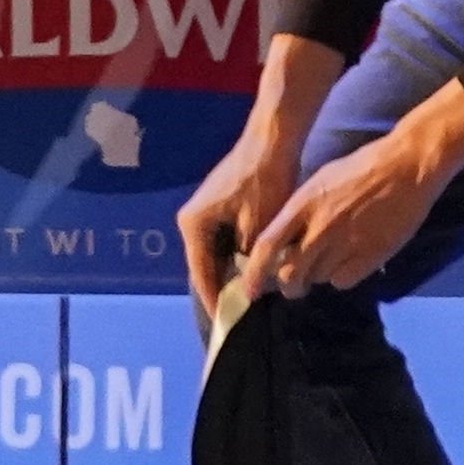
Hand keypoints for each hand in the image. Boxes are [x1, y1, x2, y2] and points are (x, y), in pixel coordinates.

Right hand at [179, 38, 349, 312]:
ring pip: (216, 251)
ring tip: (248, 296)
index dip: (215, 299)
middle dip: (223, 286)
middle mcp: (191, 219)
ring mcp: (203, 210)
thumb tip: (250, 286)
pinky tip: (253, 268)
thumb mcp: (258, 227)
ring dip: (231, 270)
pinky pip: (223, 238)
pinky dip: (236, 253)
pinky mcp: (218, 205)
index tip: (227, 325)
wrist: (272, 139)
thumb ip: (250, 260)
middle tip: (240, 314)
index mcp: (194, 224)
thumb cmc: (264, 180)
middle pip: (205, 263)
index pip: (201, 273)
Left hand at [255, 81, 463, 298]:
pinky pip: (343, 281)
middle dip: (286, 286)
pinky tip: (348, 263)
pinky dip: (341, 278)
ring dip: (316, 278)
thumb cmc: (360, 168)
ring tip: (326, 264)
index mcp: (303, 205)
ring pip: (317, 279)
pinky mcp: (371, 255)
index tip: (248, 290)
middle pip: (289, 273)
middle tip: (292, 286)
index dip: (253, 272)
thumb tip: (284, 240)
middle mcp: (320, 227)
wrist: (405, 165)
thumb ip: (300, 212)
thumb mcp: (320, 182)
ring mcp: (346, 243)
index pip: (267, 246)